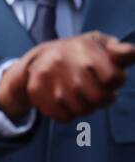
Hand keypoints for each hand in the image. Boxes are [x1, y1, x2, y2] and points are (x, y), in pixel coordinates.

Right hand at [0, 32, 134, 122]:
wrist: (38, 59)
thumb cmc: (78, 53)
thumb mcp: (98, 44)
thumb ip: (117, 50)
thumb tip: (129, 54)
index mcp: (83, 48)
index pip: (113, 78)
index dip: (117, 82)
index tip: (111, 78)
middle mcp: (64, 63)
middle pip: (99, 98)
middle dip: (104, 99)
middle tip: (101, 94)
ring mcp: (49, 80)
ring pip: (82, 110)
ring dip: (87, 107)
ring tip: (83, 97)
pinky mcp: (36, 93)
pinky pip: (64, 117)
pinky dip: (70, 113)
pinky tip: (68, 102)